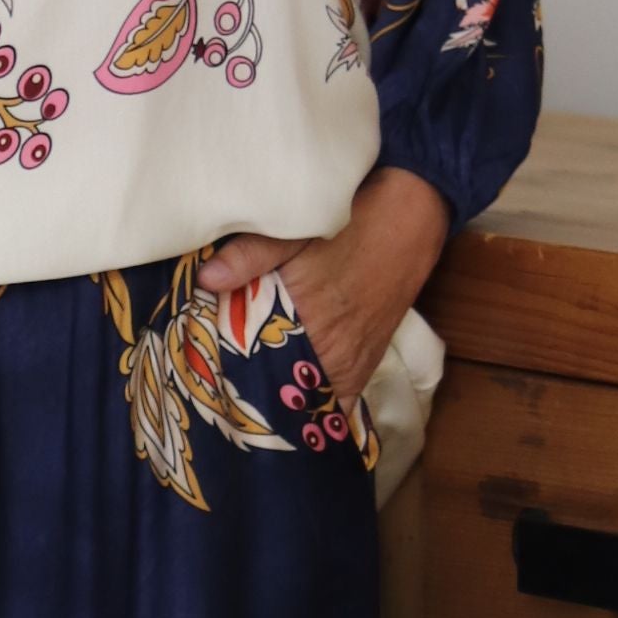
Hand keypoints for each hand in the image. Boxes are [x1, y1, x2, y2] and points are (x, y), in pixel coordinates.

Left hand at [196, 165, 450, 408]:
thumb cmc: (349, 221)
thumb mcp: (294, 231)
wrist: (411, 215)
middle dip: (258, 402)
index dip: (241, 392)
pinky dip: (315, 399)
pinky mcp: (369, 359)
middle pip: (289, 401)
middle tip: (224, 401)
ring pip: (313, 402)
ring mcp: (357, 361)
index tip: (215, 396)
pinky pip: (338, 397)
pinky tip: (289, 395)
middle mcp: (339, 356)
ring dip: (285, 401)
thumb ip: (249, 256)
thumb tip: (206, 280)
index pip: (269, 383)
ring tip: (250, 402)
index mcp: (316, 328)